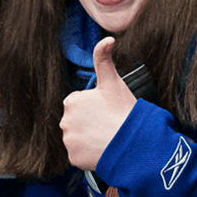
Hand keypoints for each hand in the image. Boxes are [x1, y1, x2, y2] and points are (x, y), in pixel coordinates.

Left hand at [60, 37, 137, 170]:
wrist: (131, 142)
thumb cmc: (123, 111)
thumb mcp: (113, 82)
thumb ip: (104, 59)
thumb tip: (108, 38)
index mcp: (71, 102)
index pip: (78, 103)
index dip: (94, 106)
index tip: (106, 110)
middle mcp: (65, 121)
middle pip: (76, 121)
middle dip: (89, 122)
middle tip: (108, 124)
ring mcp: (69, 141)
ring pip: (77, 138)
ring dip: (88, 138)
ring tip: (107, 136)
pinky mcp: (73, 158)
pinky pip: (79, 154)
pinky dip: (88, 153)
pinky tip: (102, 148)